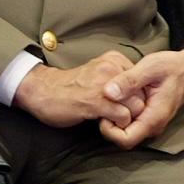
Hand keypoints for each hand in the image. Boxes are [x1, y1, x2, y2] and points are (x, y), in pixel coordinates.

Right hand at [7, 48, 139, 131]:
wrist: (41, 90)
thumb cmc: (68, 86)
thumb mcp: (97, 73)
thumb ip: (116, 78)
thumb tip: (138, 93)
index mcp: (113, 60)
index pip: (142, 81)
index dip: (137, 96)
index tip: (125, 104)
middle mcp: (111, 68)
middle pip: (142, 94)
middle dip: (134, 108)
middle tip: (119, 115)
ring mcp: (105, 85)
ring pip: (137, 106)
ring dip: (127, 118)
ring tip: (112, 119)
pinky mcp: (97, 101)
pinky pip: (123, 116)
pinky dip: (118, 124)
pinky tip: (104, 122)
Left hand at [98, 35, 183, 147]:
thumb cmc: (173, 67)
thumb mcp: (149, 67)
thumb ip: (129, 81)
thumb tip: (108, 92)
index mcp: (154, 118)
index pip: (125, 140)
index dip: (109, 130)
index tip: (103, 110)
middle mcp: (153, 125)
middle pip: (122, 138)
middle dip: (108, 123)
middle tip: (102, 102)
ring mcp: (150, 122)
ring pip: (124, 131)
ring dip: (113, 117)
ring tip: (109, 97)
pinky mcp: (147, 116)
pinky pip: (129, 122)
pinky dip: (119, 112)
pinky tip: (116, 96)